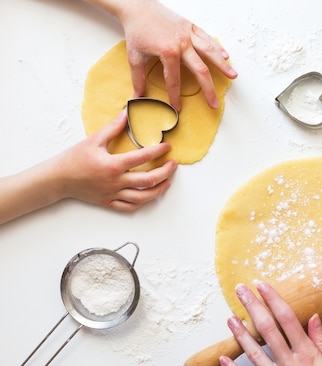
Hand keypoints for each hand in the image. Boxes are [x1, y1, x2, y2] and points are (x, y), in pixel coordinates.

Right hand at [53, 111, 176, 211]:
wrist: (58, 178)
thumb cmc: (75, 158)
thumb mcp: (94, 140)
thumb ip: (113, 128)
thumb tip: (127, 113)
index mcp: (113, 165)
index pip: (143, 157)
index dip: (158, 151)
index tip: (167, 147)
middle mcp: (116, 182)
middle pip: (149, 180)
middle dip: (166, 172)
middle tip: (173, 165)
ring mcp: (113, 194)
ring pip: (143, 197)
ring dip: (159, 190)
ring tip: (167, 182)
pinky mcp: (108, 202)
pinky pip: (129, 207)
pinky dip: (142, 202)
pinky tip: (149, 195)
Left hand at [89, 0, 237, 109]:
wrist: (138, 6)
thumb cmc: (137, 30)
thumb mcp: (135, 56)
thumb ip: (138, 78)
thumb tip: (137, 96)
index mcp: (168, 52)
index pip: (174, 80)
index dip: (175, 95)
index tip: (178, 107)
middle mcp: (182, 43)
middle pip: (200, 70)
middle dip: (208, 90)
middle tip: (214, 104)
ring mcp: (188, 34)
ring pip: (209, 52)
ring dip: (222, 65)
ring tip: (233, 76)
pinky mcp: (190, 26)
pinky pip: (207, 38)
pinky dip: (217, 47)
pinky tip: (225, 56)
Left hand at [220, 282, 321, 365]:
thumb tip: (314, 319)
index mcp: (307, 356)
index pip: (286, 320)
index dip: (273, 299)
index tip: (263, 286)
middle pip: (267, 330)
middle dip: (253, 307)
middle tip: (241, 291)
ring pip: (253, 353)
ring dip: (240, 333)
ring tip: (230, 318)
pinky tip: (224, 359)